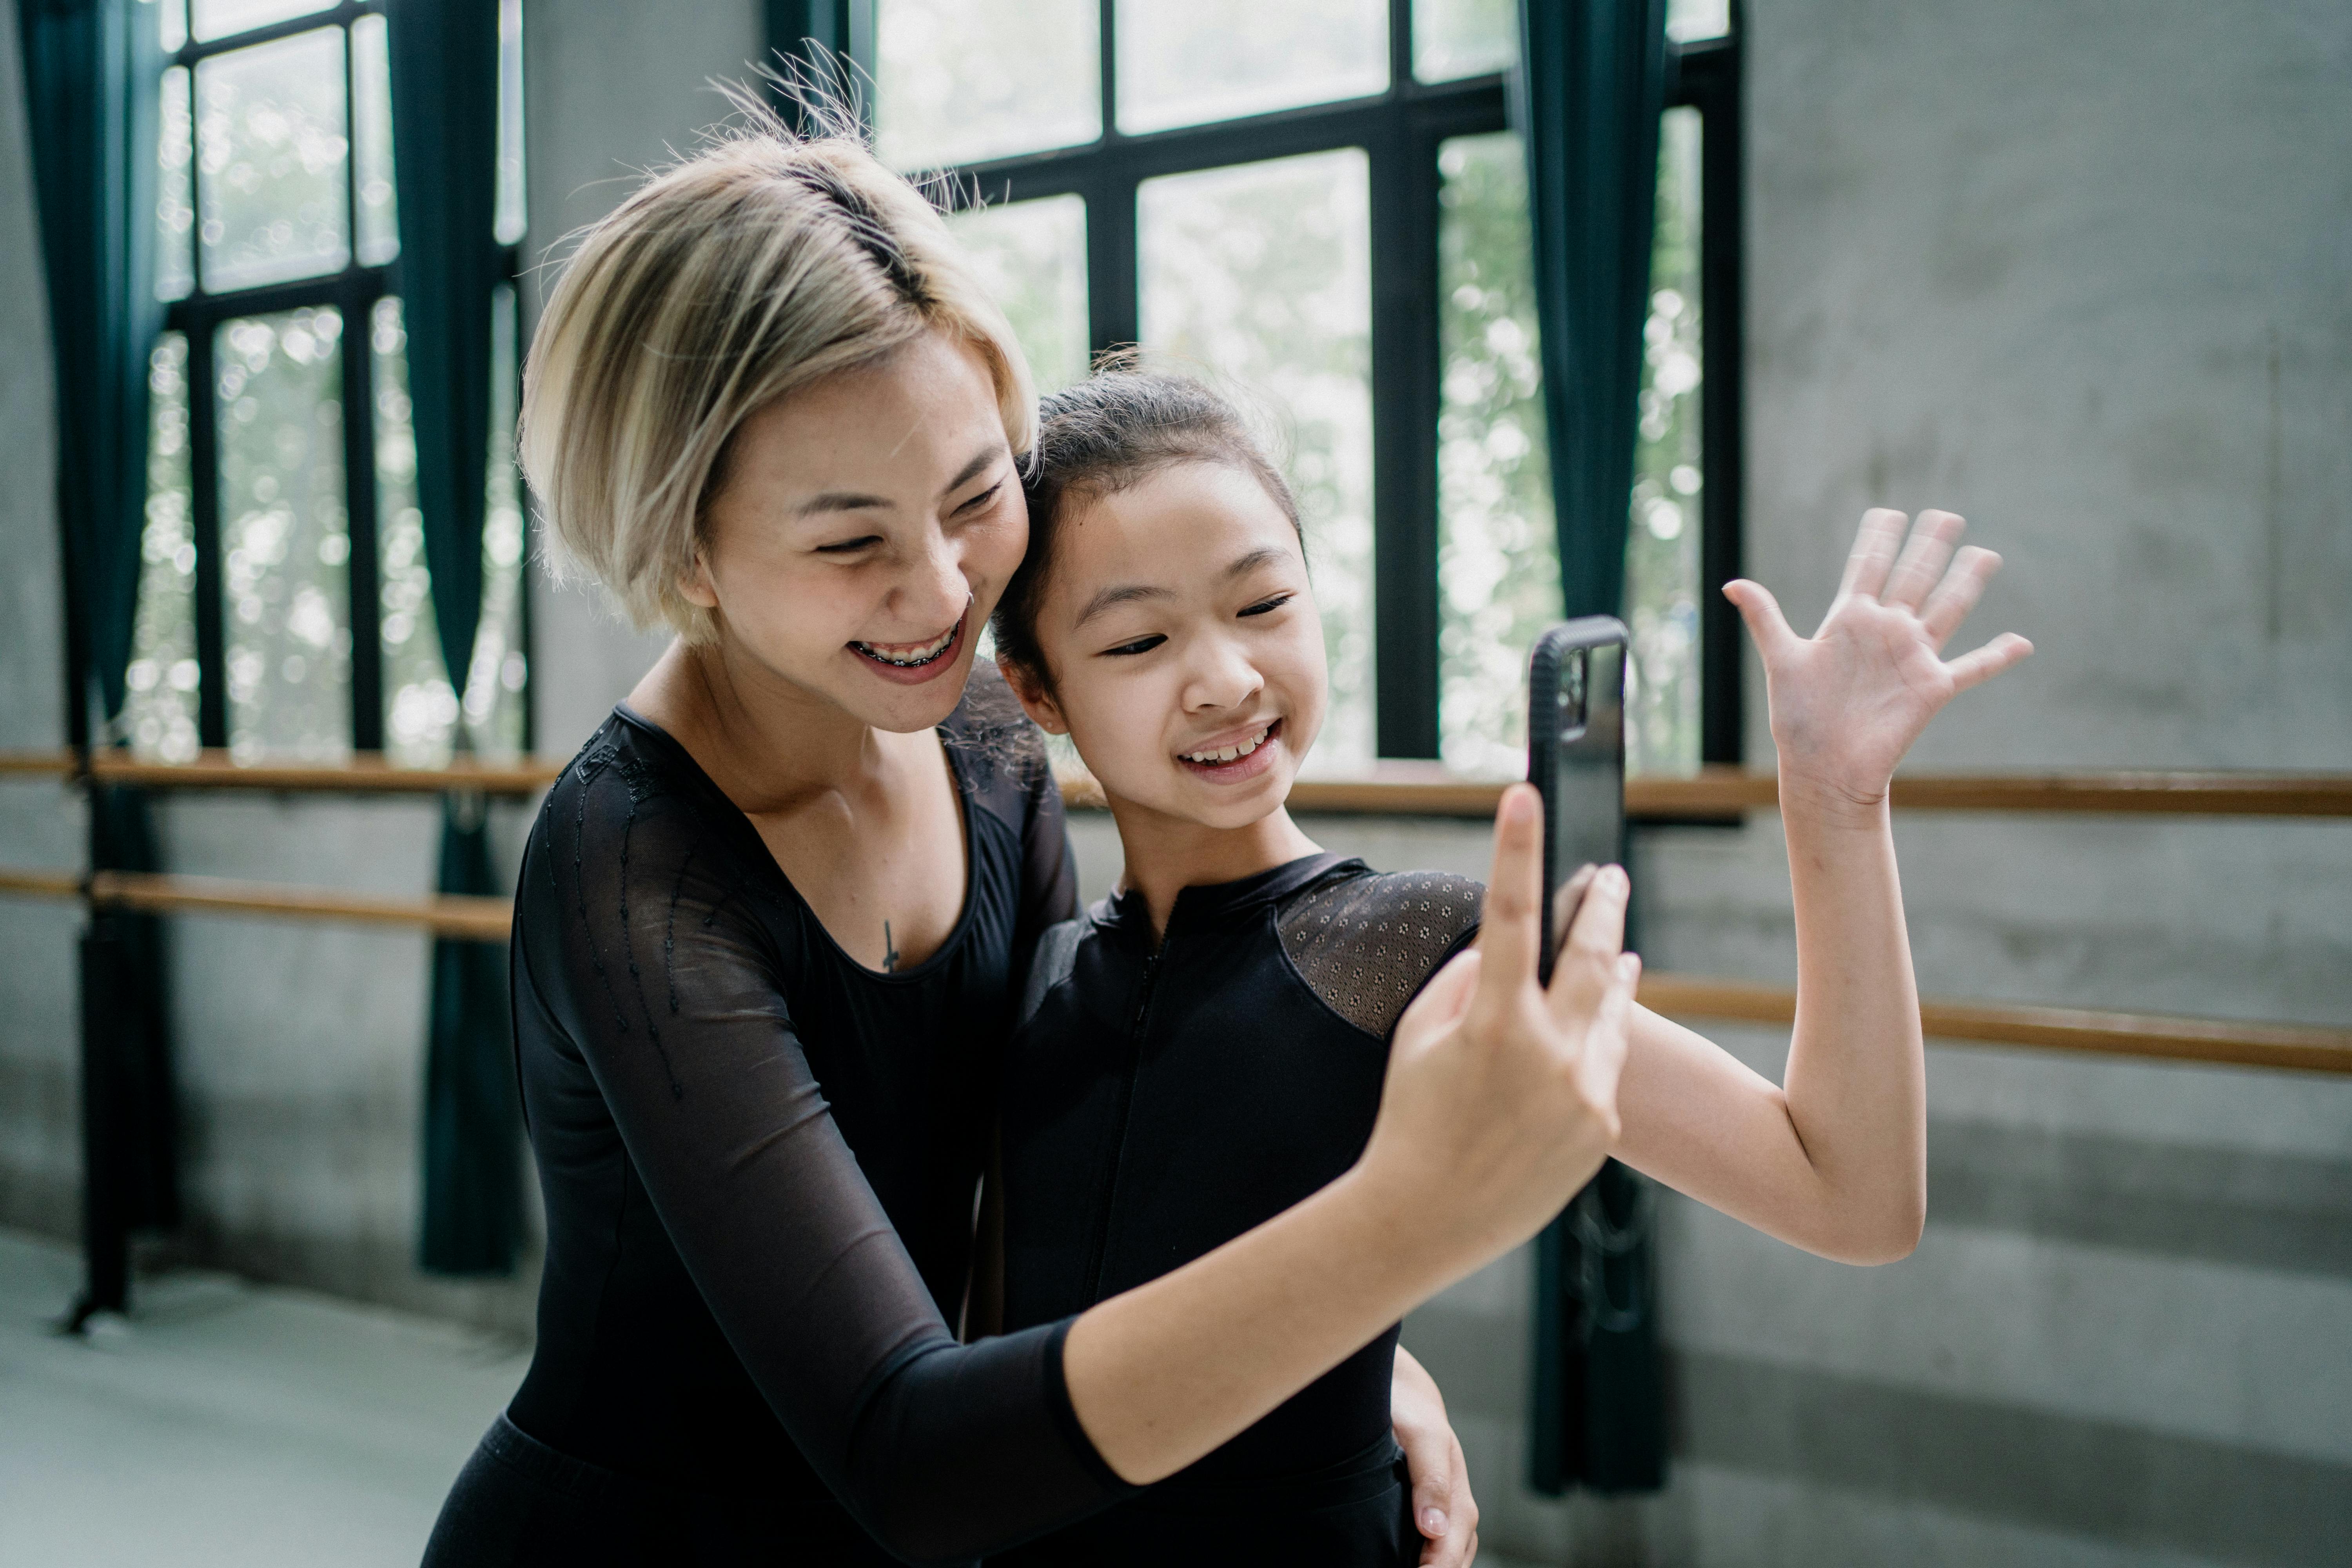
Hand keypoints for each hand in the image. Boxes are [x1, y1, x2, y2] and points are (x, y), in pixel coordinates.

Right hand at [1362, 785, 1639, 1274]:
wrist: (1426, 1219)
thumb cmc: (1410, 1120)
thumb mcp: (1420, 1039)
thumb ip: (1465, 984)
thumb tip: (1504, 953)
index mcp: (1494, 1022)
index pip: (1510, 913)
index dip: (1516, 848)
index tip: (1524, 795)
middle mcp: (1549, 1052)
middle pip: (1591, 954)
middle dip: (1601, 905)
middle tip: (1610, 874)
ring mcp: (1583, 1093)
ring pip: (1609, 1012)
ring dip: (1610, 974)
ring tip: (1616, 948)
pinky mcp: (1600, 1128)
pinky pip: (1602, 1068)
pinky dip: (1592, 1044)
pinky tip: (1585, 1038)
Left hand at [1392, 1346, 1479, 1566]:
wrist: (1399, 1390)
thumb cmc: (1410, 1410)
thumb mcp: (1422, 1436)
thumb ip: (1430, 1477)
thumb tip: (1433, 1529)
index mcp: (1456, 1499)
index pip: (1449, 1553)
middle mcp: (1452, 1511)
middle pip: (1451, 1560)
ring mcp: (1439, 1513)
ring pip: (1443, 1555)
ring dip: (1431, 1565)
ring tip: (1392, 1567)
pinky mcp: (1422, 1511)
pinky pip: (1428, 1546)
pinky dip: (1421, 1556)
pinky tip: (1396, 1557)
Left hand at [1726, 508, 2032, 814]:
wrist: (1821, 767)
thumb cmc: (1798, 718)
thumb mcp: (1781, 660)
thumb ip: (1764, 618)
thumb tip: (1730, 583)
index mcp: (1849, 621)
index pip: (1867, 568)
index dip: (1878, 540)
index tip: (1887, 512)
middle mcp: (1884, 632)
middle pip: (1912, 578)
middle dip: (1928, 546)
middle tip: (1946, 514)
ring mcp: (1910, 657)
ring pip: (1946, 609)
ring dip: (1966, 582)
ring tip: (1986, 554)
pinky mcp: (1930, 688)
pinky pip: (1971, 668)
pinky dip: (1997, 657)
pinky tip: (2021, 643)